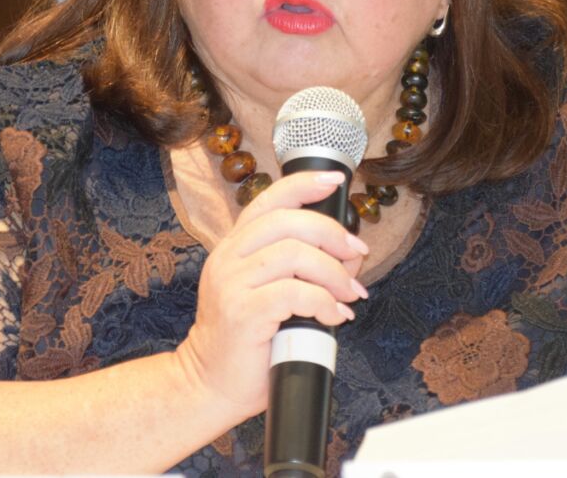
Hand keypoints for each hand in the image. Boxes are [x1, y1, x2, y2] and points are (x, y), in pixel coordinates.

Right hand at [175, 171, 368, 421]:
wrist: (211, 385)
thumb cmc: (247, 341)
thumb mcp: (271, 293)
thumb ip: (301, 268)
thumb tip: (349, 255)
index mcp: (235, 247)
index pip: (269, 200)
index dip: (304, 184)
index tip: (336, 182)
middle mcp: (229, 258)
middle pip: (289, 222)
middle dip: (332, 234)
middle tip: (356, 255)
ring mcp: (232, 284)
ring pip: (294, 254)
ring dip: (333, 273)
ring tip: (349, 295)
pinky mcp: (242, 312)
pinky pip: (294, 293)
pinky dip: (324, 302)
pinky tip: (333, 316)